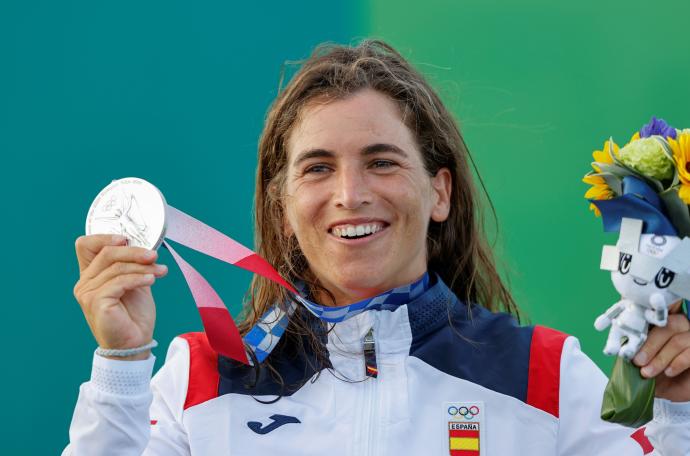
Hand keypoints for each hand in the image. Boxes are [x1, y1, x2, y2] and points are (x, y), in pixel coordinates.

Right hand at [73, 234, 167, 359]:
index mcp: (91, 275)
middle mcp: (84, 282)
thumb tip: (144, 246)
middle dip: (134, 251)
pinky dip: (139, 278)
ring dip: (143, 267)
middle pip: (106, 252)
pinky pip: (120, 282)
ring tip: (161, 271)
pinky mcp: (96, 302)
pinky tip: (152, 280)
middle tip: (154, 255)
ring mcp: (87, 293)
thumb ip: (133, 265)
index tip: (127, 239)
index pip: (86, 245)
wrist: (135, 343)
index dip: (105, 237)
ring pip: (116, 267)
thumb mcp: (135, 283)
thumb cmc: (134, 315)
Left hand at [633, 301, 689, 401]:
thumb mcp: (644, 363)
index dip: (643, 314)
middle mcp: (681, 326)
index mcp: (664, 324)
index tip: (628, 327)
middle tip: (637, 361)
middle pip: (667, 326)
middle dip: (648, 345)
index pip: (655, 312)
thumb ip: (635, 351)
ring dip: (659, 358)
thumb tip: (618, 345)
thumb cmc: (664, 376)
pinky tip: (668, 372)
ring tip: (647, 372)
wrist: (681, 389)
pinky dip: (677, 363)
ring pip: (677, 340)